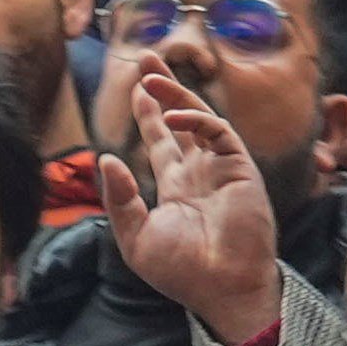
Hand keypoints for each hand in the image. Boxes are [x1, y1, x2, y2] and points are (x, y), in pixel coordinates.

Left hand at [112, 93, 290, 345]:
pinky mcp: (240, 168)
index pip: (161, 141)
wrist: (222, 287)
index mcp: (176, 188)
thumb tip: (106, 159)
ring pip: (200, 117)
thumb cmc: (181, 272)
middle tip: (146, 57)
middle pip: (180, 118)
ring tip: (150, 74)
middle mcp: (199, 172)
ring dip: (176, 93)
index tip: (135, 89)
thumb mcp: (136, 238)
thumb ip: (119, 200)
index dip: (148, 114)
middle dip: (164, 88)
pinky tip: (175, 115)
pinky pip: (219, 132)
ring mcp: (221, 168)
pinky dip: (198, 119)